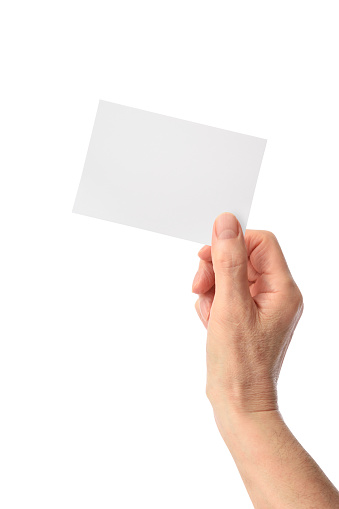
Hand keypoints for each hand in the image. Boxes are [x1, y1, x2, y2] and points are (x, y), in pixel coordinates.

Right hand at [192, 212, 303, 413]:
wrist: (237, 403)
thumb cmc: (240, 364)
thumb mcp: (230, 306)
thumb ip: (228, 261)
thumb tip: (226, 223)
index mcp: (282, 289)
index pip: (261, 242)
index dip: (233, 242)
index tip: (209, 254)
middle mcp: (275, 295)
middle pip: (242, 257)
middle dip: (216, 269)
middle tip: (200, 285)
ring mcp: (260, 306)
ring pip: (229, 275)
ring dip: (211, 288)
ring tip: (209, 313)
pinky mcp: (245, 316)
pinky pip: (224, 293)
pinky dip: (211, 303)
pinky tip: (210, 323)